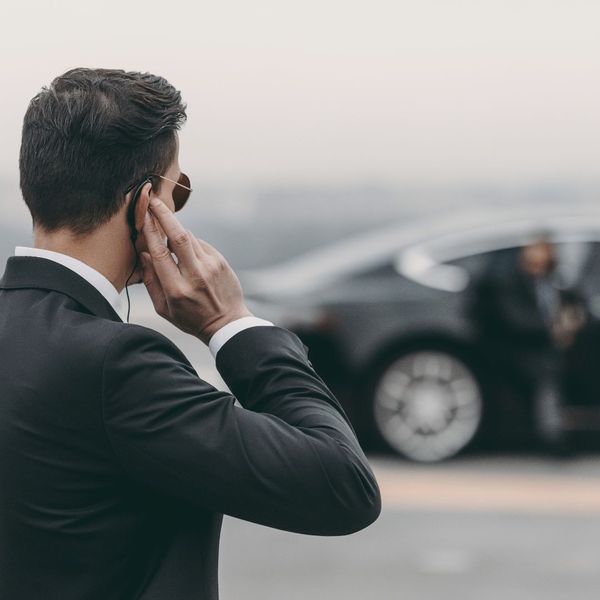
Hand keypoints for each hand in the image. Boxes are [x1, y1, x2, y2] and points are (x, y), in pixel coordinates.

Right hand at [139, 196, 252, 343]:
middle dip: (164, 215)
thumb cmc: (191, 318)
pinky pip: (200, 244)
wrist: (226, 323)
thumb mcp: (164, 309)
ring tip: (168, 231)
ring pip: (189, 238)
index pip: (160, 253)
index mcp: (176, 289)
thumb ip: (151, 281)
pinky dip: (190, 243)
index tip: (143, 216)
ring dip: (176, 231)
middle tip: (154, 200)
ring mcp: (211, 267)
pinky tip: (188, 255)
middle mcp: (195, 275)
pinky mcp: (221, 262)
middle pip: (177, 236)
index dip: (150, 231)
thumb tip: (144, 254)